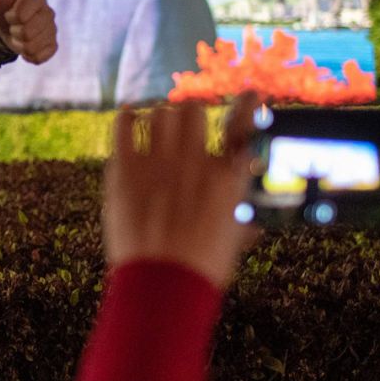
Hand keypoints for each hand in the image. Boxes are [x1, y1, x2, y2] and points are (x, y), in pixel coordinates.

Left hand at [0, 0, 57, 64]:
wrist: (4, 29)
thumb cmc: (2, 7)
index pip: (22, 14)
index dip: (11, 17)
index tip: (9, 12)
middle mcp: (49, 12)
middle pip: (27, 32)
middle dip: (14, 32)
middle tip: (13, 26)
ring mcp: (53, 30)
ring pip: (32, 46)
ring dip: (19, 45)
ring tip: (18, 36)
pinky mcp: (53, 45)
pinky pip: (40, 57)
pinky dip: (28, 56)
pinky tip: (25, 47)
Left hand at [103, 92, 259, 288]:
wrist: (162, 285)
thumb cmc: (203, 268)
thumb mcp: (233, 239)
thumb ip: (243, 218)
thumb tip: (255, 222)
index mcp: (227, 176)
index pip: (245, 124)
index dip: (250, 104)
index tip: (252, 94)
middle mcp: (195, 160)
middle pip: (192, 109)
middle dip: (190, 114)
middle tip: (184, 125)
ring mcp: (158, 161)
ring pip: (159, 113)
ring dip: (159, 117)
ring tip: (155, 126)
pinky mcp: (125, 168)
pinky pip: (124, 124)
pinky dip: (128, 116)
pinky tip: (130, 119)